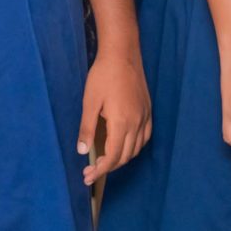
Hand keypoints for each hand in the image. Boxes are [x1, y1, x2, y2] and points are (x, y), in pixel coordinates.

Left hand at [78, 47, 151, 185]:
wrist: (122, 54)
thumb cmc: (103, 76)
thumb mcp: (89, 102)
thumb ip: (86, 128)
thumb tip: (82, 151)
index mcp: (121, 123)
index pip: (113, 157)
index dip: (100, 170)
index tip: (87, 176)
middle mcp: (137, 123)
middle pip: (125, 156)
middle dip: (108, 168)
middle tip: (90, 172)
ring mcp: (145, 117)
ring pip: (136, 149)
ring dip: (121, 159)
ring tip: (105, 162)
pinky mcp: (148, 111)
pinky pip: (145, 137)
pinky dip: (134, 147)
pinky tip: (124, 146)